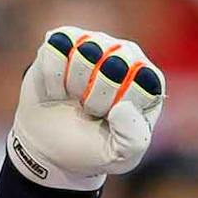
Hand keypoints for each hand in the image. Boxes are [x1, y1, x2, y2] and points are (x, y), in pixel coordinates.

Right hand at [9, 26, 165, 191]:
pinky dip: (51, 77)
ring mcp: (93, 44)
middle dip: (96, 98)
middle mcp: (125, 55)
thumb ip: (133, 139)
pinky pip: (56, 50)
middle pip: (114, 63)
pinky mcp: (61, 41)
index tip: (108, 120)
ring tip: (73, 98)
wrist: (49, 151)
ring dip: (73, 85)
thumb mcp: (120, 157)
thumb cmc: (91, 149)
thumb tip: (120, 107)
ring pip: (84, 52)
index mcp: (149, 81)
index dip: (118, 106)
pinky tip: (56, 90)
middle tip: (90, 111)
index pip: (142, 81)